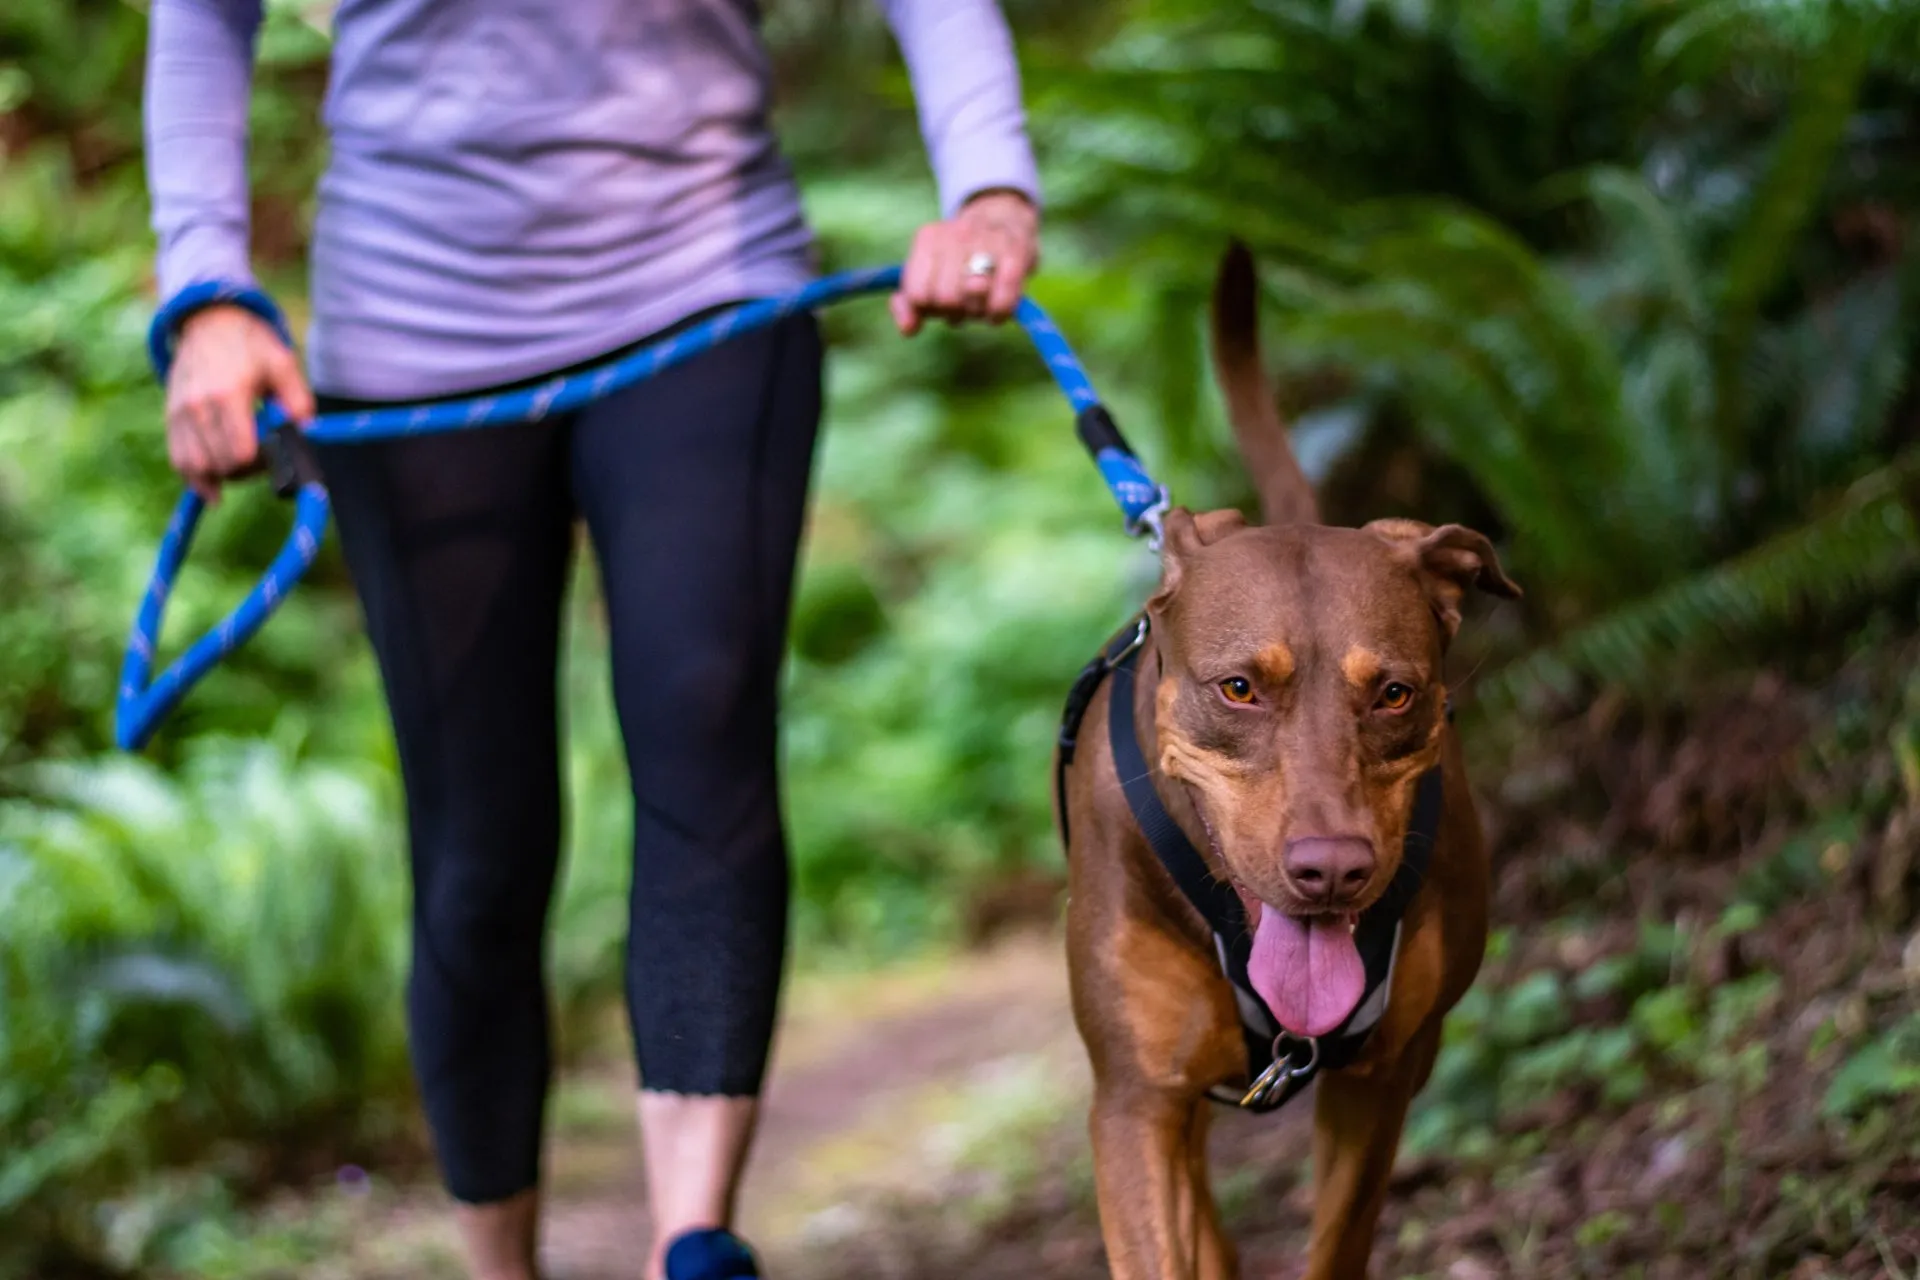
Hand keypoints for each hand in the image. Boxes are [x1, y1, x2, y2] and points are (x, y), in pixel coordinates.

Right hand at [165, 304, 313, 502]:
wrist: (209, 321)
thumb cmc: (251, 345)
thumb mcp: (284, 365)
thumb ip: (298, 401)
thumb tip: (305, 434)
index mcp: (228, 394)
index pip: (241, 454)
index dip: (262, 464)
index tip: (274, 453)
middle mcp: (198, 406)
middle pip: (220, 465)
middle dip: (245, 471)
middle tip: (262, 459)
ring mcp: (179, 412)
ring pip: (194, 467)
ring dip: (221, 477)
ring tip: (241, 467)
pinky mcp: (170, 416)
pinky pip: (178, 459)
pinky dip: (196, 476)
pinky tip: (214, 487)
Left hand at [891, 189, 1038, 335]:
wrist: (1005, 220)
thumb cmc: (961, 260)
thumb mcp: (928, 274)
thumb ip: (909, 303)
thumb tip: (908, 329)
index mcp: (928, 238)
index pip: (917, 294)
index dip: (928, 309)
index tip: (938, 303)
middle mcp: (956, 234)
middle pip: (946, 298)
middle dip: (954, 311)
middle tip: (963, 304)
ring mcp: (987, 240)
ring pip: (973, 296)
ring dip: (977, 311)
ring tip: (980, 302)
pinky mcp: (1017, 252)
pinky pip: (1003, 297)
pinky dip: (998, 312)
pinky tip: (996, 313)